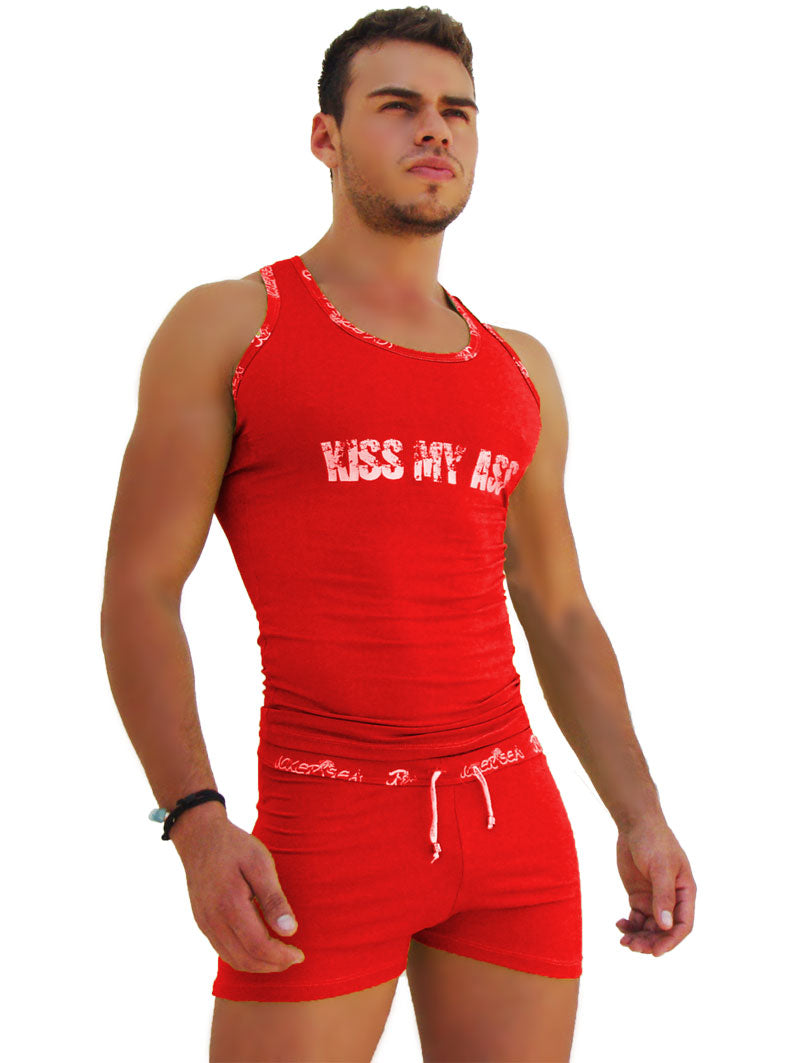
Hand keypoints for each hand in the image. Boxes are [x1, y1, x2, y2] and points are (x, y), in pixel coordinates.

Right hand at [175, 815, 305, 973]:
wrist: (199, 836)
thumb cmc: (234, 846)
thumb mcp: (260, 863)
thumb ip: (274, 899)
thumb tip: (290, 931)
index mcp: (230, 905)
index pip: (258, 946)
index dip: (281, 957)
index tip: (299, 954)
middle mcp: (213, 920)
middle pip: (245, 959)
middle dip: (272, 965)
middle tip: (293, 957)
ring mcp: (205, 923)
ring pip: (233, 959)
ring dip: (258, 965)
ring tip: (280, 956)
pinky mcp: (202, 922)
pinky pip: (223, 950)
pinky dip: (243, 957)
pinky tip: (259, 947)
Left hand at [615, 816, 695, 956]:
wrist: (635, 824)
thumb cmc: (654, 841)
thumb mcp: (661, 868)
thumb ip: (663, 897)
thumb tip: (665, 926)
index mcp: (685, 892)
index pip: (683, 925)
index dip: (671, 941)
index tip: (655, 952)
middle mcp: (672, 899)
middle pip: (664, 930)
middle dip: (650, 942)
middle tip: (632, 946)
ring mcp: (654, 898)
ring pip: (649, 927)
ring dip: (639, 936)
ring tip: (623, 939)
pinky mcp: (639, 895)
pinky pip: (636, 918)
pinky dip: (629, 924)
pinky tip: (619, 924)